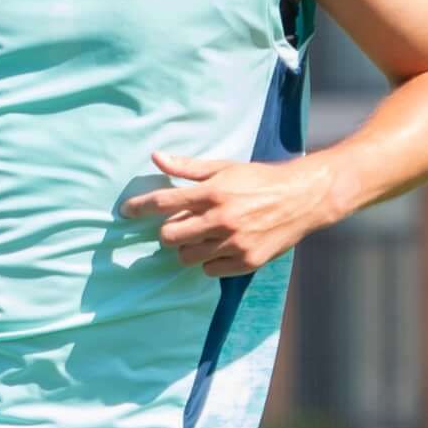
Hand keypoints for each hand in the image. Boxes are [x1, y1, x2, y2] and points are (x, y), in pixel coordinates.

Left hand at [120, 152, 336, 277]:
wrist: (302, 199)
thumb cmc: (260, 180)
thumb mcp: (225, 168)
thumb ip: (189, 168)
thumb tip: (157, 157)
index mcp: (213, 192)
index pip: (163, 202)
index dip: (138, 208)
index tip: (124, 212)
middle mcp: (220, 219)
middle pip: (169, 236)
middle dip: (168, 232)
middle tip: (179, 227)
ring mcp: (233, 243)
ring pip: (186, 257)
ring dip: (188, 248)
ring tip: (203, 237)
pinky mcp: (245, 262)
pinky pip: (209, 270)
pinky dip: (210, 261)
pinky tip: (222, 248)